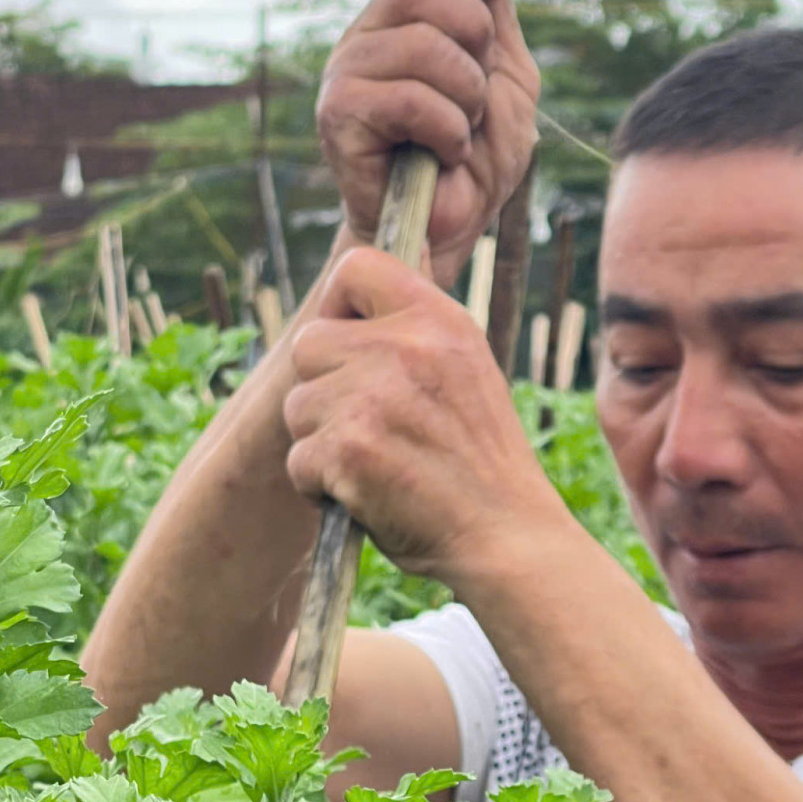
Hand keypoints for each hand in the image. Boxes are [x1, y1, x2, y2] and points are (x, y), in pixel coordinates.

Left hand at [282, 249, 568, 583]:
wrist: (505, 535)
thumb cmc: (479, 461)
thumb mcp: (466, 369)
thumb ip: (415, 330)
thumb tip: (369, 279)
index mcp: (439, 321)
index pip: (356, 266)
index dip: (338, 304)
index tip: (351, 342)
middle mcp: (406, 349)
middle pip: (308, 343)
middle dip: (323, 388)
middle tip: (368, 426)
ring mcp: (372, 398)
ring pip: (297, 405)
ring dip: (321, 441)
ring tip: (375, 463)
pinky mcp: (346, 449)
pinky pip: (299, 459)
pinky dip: (320, 486)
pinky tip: (366, 493)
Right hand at [318, 0, 539, 288]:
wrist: (452, 232)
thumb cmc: (475, 161)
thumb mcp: (504, 72)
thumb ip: (495, 7)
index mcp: (397, 22)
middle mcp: (363, 41)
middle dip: (472, 32)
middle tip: (477, 85)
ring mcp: (345, 78)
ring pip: (419, 42)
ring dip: (466, 92)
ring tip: (462, 129)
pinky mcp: (339, 119)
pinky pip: (409, 97)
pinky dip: (449, 129)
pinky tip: (446, 154)